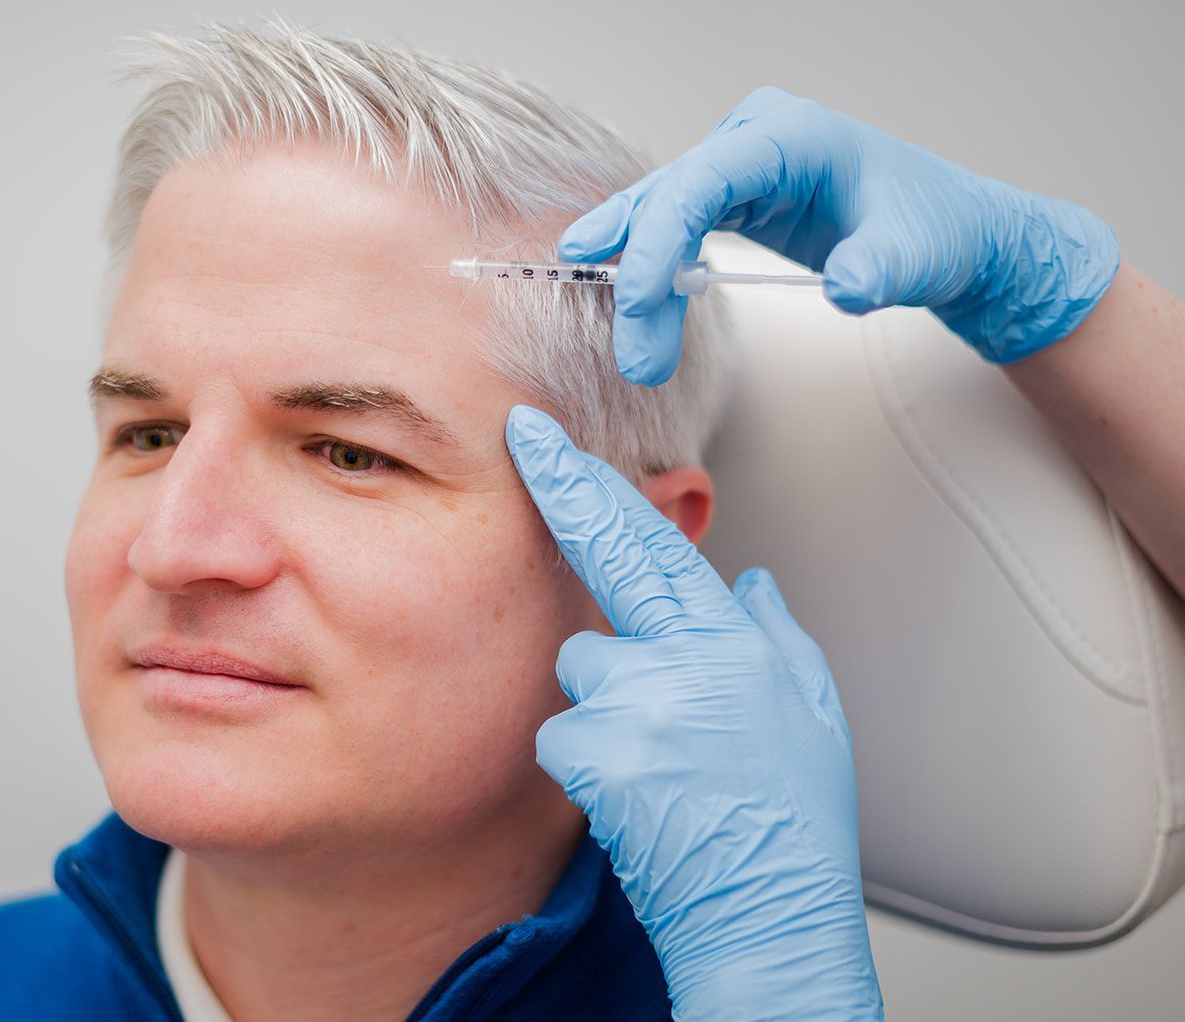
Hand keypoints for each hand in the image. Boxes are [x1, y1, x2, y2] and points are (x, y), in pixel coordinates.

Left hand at [506, 404, 882, 1019]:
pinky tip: (635, 792)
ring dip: (603, 707)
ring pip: (579, 674)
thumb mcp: (812, 712)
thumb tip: (752, 583)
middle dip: (580, 548)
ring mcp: (636, 706)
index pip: (648, 542)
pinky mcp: (596, 756)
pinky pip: (563, 735)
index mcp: (733, 642)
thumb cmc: (792, 818)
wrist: (768, 913)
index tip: (539, 437)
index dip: (588, 484)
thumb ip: (774, 636)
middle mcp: (682, 660)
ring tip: (659, 764)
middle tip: (555, 503)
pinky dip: (587, 758)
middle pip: (598, 589)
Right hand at [561, 86, 1119, 384]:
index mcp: (793, 136)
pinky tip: (620, 292)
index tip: (640, 304)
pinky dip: (650, 261)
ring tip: (609, 323)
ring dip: (634, 270)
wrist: (958, 235)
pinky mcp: (739, 194)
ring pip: (663, 210)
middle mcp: (756, 138)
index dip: (658, 241)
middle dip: (639, 274)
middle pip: (670, 198)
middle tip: (635, 356)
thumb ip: (881, 269)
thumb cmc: (940, 232)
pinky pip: (678, 223)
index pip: (701, 182)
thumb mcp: (918, 255)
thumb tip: (849, 290)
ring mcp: (743, 163)